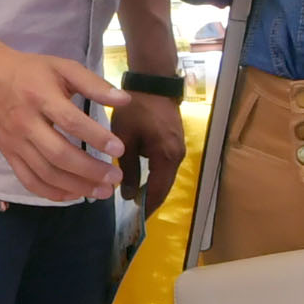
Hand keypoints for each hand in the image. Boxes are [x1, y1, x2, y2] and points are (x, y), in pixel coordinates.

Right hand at [0, 42, 125, 205]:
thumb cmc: (30, 71)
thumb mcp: (62, 67)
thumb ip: (93, 84)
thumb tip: (125, 100)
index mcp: (41, 97)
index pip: (71, 122)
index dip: (97, 138)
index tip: (120, 150)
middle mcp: (26, 123)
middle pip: (59, 154)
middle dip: (90, 170)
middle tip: (115, 178)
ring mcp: (14, 142)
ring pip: (45, 173)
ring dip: (76, 186)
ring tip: (101, 191)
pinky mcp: (8, 154)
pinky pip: (28, 180)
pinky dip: (51, 192)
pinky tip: (73, 194)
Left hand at [111, 86, 188, 213]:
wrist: (153, 82)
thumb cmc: (136, 109)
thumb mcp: (124, 139)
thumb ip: (127, 168)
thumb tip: (127, 195)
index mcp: (166, 156)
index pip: (158, 190)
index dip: (148, 206)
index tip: (136, 221)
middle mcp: (178, 156)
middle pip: (165, 186)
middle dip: (150, 199)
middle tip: (134, 214)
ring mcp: (178, 149)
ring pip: (165, 177)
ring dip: (152, 188)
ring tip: (135, 200)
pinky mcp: (174, 142)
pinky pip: (165, 166)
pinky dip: (154, 176)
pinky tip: (141, 180)